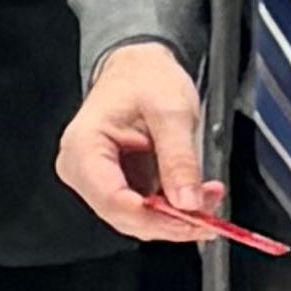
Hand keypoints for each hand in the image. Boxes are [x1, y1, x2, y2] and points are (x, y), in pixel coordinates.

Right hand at [55, 40, 219, 240]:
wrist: (138, 69)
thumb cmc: (145, 80)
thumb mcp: (172, 112)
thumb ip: (180, 157)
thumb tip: (188, 201)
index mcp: (83, 145)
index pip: (112, 198)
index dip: (154, 217)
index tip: (194, 218)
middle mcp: (80, 168)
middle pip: (123, 216)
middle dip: (170, 221)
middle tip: (211, 212)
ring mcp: (94, 180)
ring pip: (134, 220)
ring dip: (174, 218)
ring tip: (208, 196)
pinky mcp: (112, 186)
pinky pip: (140, 211)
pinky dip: (171, 211)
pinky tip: (194, 196)